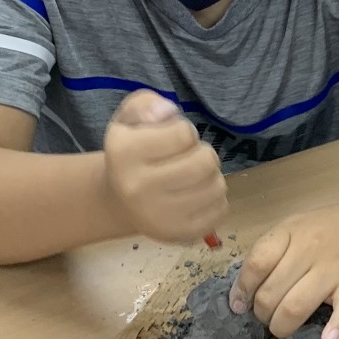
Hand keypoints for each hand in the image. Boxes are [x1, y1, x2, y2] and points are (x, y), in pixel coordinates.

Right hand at [101, 90, 225, 243]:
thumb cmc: (133, 153)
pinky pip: (220, 210)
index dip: (184, 132)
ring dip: (212, 176)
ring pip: (216, 186)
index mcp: (124, 153)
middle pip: (204, 162)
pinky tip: (196, 195)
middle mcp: (137, 187)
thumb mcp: (130, 119)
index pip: (183, 134)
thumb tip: (168, 112)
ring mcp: (157, 215)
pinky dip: (215, 199)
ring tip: (193, 176)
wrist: (118, 201)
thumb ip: (146, 104)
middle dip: (203, 154)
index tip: (172, 139)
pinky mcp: (177, 234)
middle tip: (189, 157)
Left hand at [231, 204, 338, 338]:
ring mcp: (334, 268)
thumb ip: (277, 251)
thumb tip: (246, 289)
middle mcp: (310, 249)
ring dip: (282, 326)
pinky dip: (335, 327)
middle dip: (262, 314)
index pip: (256, 263)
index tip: (240, 304)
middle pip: (270, 292)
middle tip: (268, 317)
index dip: (243, 288)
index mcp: (292, 231)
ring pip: (295, 306)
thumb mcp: (303, 226)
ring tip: (283, 328)